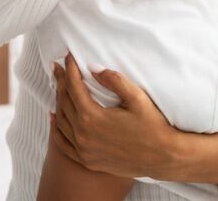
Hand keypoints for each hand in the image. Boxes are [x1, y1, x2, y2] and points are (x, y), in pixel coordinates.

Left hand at [51, 51, 180, 178]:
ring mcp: (84, 151)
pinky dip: (55, 130)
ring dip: (57, 101)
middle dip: (60, 81)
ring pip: (61, 121)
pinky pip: (63, 145)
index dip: (70, 70)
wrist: (163, 157)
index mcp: (92, 118)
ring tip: (58, 86)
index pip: (73, 87)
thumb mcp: (137, 98)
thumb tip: (93, 68)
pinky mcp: (88, 161)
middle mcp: (83, 135)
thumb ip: (114, 80)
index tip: (68, 57)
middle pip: (64, 102)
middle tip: (57, 67)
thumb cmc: (153, 125)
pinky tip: (54, 118)